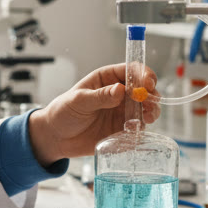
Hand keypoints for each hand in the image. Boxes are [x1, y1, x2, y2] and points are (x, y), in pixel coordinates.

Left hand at [27, 63, 159, 165]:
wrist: (56, 137)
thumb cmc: (63, 112)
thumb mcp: (78, 101)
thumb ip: (99, 96)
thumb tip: (120, 89)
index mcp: (108, 79)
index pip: (132, 70)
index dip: (144, 74)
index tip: (149, 83)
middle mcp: (119, 94)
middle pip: (144, 90)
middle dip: (151, 95)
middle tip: (149, 104)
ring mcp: (122, 112)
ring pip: (146, 109)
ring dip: (151, 112)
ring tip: (147, 118)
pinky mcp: (122, 130)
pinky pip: (138, 129)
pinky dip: (141, 130)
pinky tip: (134, 132)